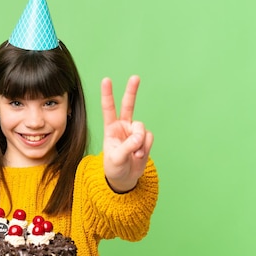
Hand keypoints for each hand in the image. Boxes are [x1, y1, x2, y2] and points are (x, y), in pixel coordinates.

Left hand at [101, 75, 153, 192]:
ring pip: (142, 128)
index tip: (106, 80)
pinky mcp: (144, 139)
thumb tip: (140, 137)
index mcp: (111, 128)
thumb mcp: (115, 159)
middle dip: (132, 91)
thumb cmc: (114, 168)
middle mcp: (123, 126)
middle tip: (135, 77)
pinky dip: (146, 148)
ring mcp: (134, 132)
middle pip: (128, 105)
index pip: (108, 108)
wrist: (125, 179)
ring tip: (134, 155)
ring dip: (140, 143)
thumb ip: (127, 147)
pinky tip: (139, 155)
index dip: (107, 94)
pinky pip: (149, 138)